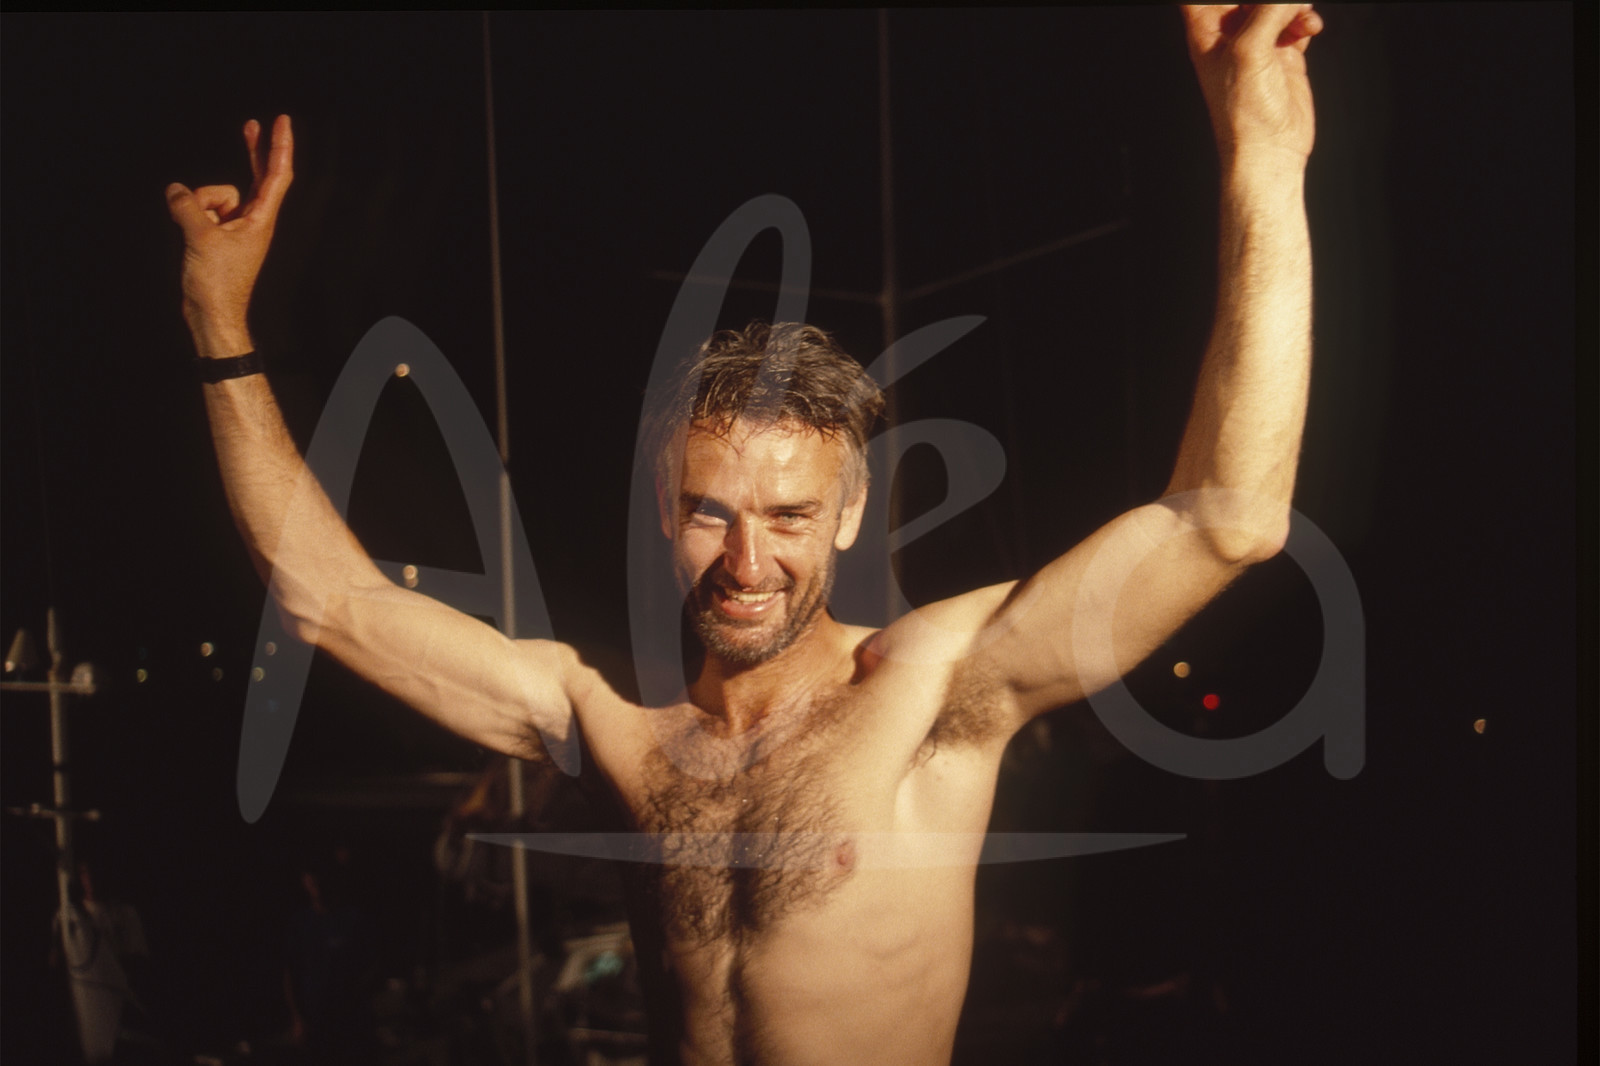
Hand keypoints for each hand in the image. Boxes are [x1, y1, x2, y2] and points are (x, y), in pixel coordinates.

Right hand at [166, 115, 293, 355]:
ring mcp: (237, 228)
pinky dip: (192, 214)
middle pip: (257, 177)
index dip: (279, 147)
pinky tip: (188, 231)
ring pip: (214, 196)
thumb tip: (176, 189)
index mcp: (261, 219)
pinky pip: (202, 210)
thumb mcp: (200, 238)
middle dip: (253, 151)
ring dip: (199, 205)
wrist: (212, 314)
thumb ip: (187, 207)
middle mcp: (254, 220)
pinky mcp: (220, 236)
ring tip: (197, 233)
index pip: (276, 175)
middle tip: (253, 124)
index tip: (281, 123)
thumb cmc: (217, 283)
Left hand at [1181, 5, 1322, 167]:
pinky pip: (1295, 21)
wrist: (1269, 149)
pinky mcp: (1283, 54)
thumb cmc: (1243, 110)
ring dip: (1291, 4)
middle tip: (1284, 5)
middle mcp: (1229, 35)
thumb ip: (1269, 10)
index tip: (1245, 3)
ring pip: (1274, 4)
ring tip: (1301, 16)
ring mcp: (1258, 44)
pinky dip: (1305, 19)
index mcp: (1205, 31)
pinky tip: (1309, 29)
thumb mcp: (1249, 49)